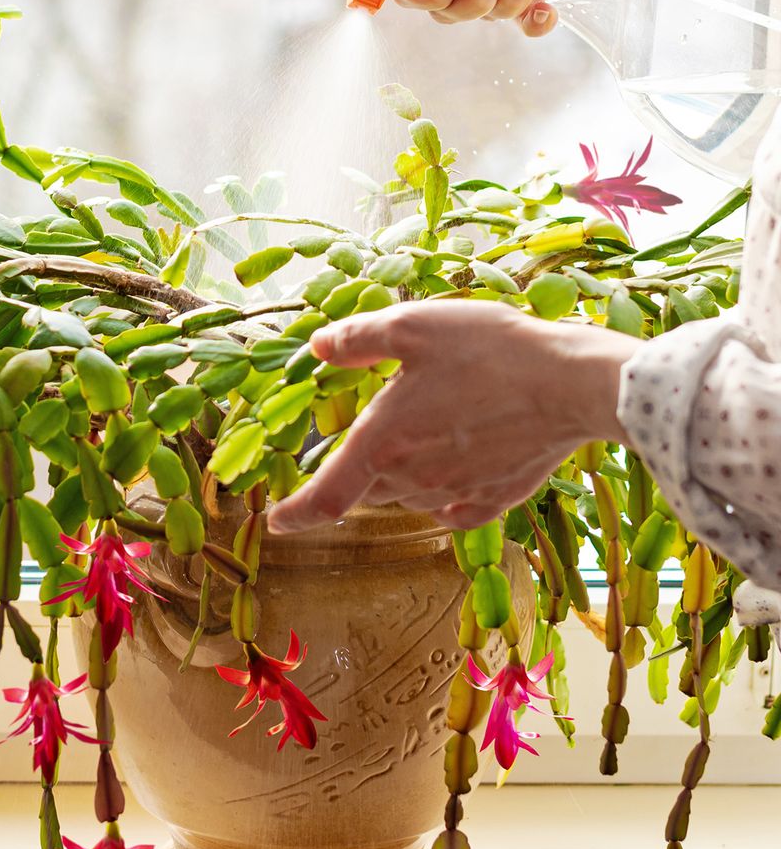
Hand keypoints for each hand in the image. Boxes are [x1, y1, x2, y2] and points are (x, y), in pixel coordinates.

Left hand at [267, 301, 638, 534]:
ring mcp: (455, 493)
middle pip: (366, 492)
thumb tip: (318, 347)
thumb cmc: (491, 351)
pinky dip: (443, 495)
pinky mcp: (495, 499)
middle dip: (357, 474)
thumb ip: (358, 339)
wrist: (574, 385)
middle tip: (374, 437)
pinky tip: (455, 471)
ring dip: (401, 477)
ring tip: (426, 433)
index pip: (324, 497)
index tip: (274, 522)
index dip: (294, 514)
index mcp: (383, 443)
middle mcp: (413, 479)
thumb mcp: (413, 326)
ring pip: (408, 498)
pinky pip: (453, 509)